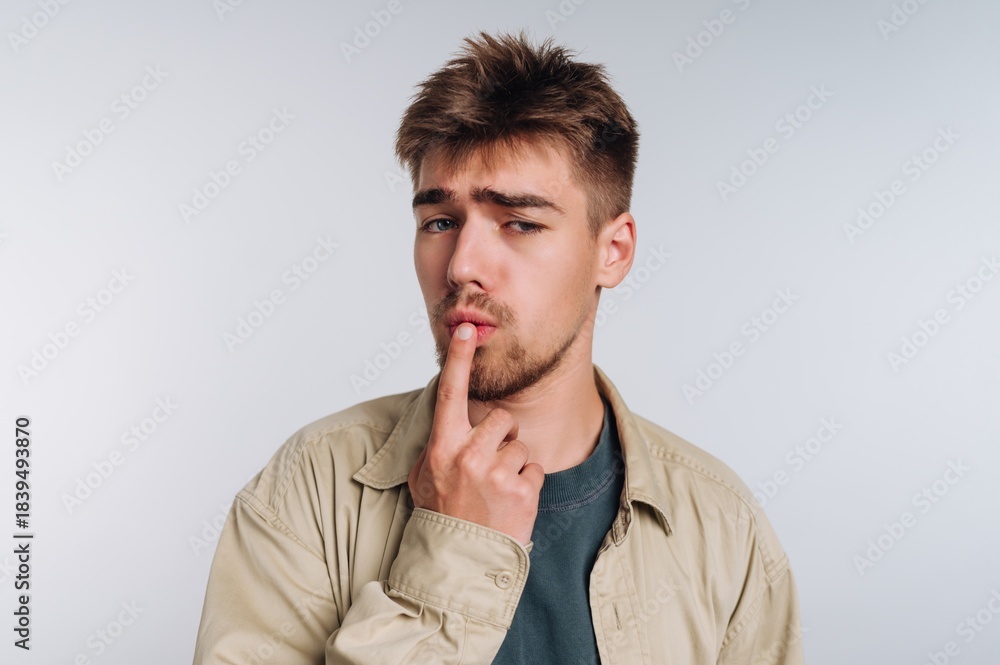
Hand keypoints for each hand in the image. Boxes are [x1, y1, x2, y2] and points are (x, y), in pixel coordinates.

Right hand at [407, 323, 544, 545]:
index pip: (450, 392)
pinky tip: (509, 502)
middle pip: (500, 418)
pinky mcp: (522, 493)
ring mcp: (497, 474)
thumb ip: (439, 443)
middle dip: (501, 435)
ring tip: (495, 490)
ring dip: (514, 463)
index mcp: (442, 447)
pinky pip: (535, 470)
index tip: (466, 330)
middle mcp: (469, 456)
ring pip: (520, 444)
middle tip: (487, 464)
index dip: (458, 358)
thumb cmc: (440, 515)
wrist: (458, 562)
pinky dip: (527, 484)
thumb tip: (450, 415)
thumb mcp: (424, 476)